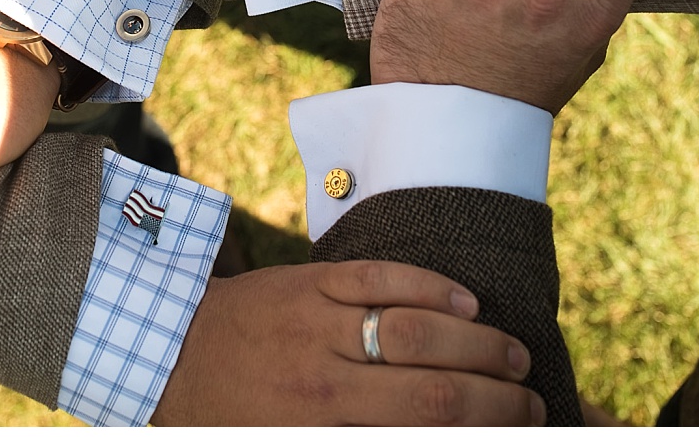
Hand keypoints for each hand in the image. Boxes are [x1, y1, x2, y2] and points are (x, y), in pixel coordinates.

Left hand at [151, 261, 543, 425]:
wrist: (166, 350)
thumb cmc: (229, 416)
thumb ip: (355, 435)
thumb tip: (422, 431)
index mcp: (319, 425)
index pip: (422, 429)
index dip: (482, 428)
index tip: (523, 429)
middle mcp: (321, 377)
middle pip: (432, 387)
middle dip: (496, 397)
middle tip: (532, 402)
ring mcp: (315, 322)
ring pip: (414, 328)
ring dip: (477, 344)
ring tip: (514, 356)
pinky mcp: (307, 281)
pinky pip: (378, 278)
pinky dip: (428, 288)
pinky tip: (466, 305)